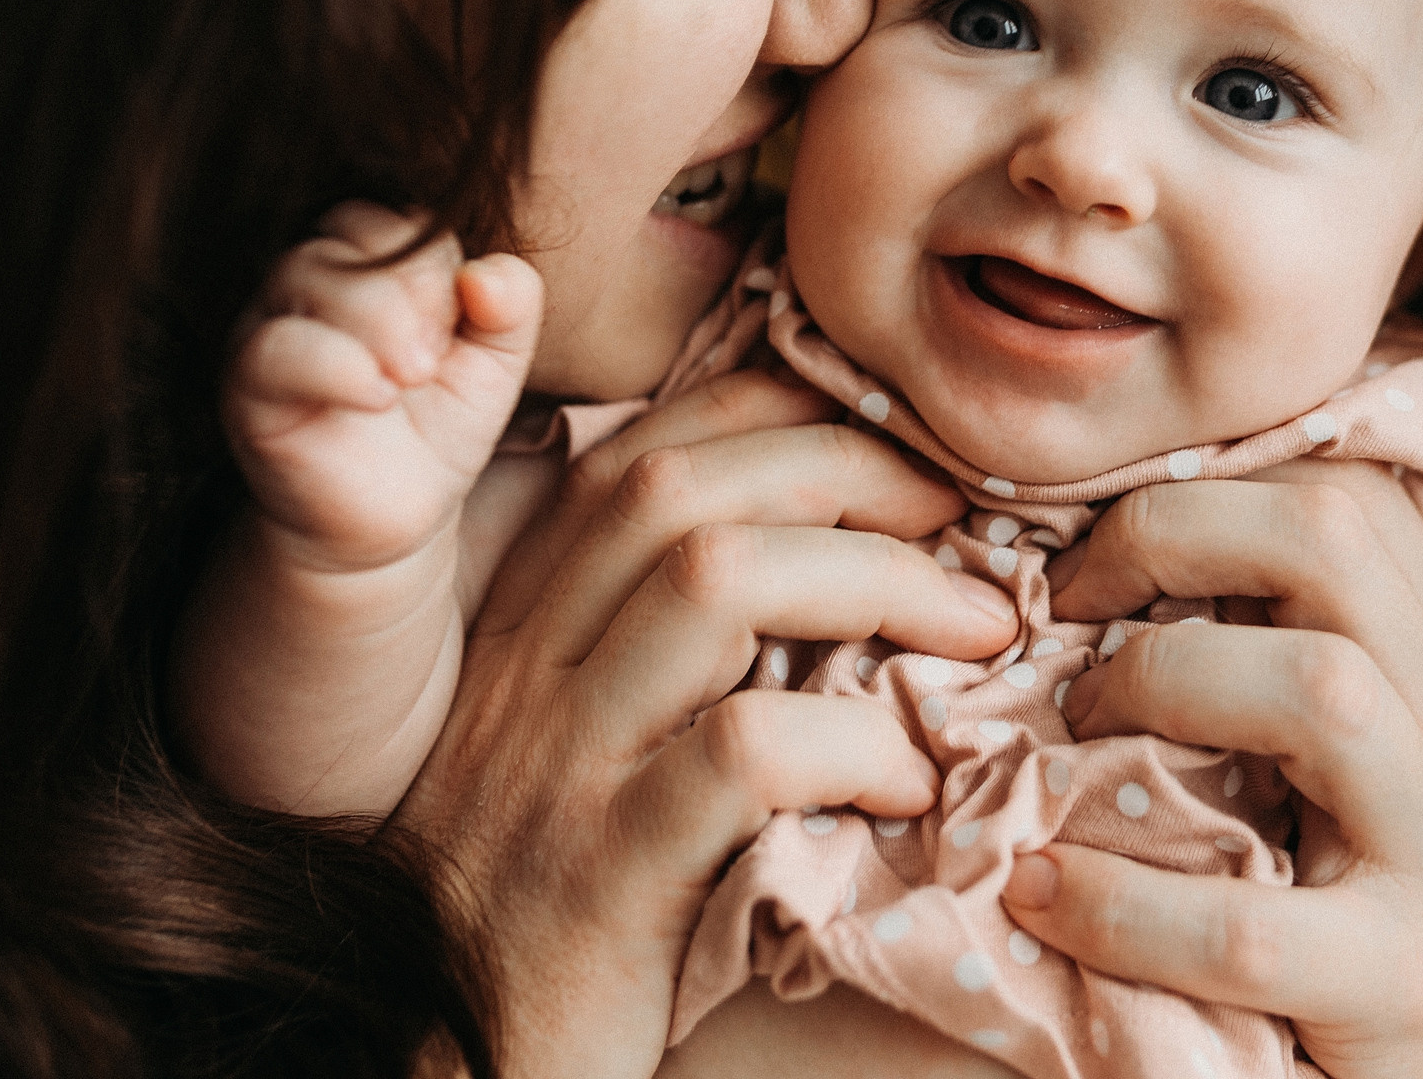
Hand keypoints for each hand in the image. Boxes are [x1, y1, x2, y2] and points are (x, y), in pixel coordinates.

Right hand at [225, 202, 539, 574]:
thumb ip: (512, 306)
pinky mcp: (248, 386)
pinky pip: (276, 347)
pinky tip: (378, 395)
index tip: (461, 328)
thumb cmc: (436, 427)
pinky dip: (335, 364)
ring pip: (307, 272)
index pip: (399, 220)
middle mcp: (309, 280)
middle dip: (411, 289)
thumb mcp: (495, 365)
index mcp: (368, 262)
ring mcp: (270, 326)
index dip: (438, 263)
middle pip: (352, 233)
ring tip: (413, 376)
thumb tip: (489, 273)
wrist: (391, 519)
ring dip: (378, 319)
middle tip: (433, 361)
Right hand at [394, 370, 1021, 1078]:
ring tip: (973, 629)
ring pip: (712, 582)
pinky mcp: (599, 879)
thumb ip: (659, 651)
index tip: (893, 436)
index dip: (779, 410)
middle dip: (847, 468)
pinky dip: (852, 744)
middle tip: (961, 515)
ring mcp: (556, 768)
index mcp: (525, 625)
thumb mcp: (581, 752)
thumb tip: (831, 556)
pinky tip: (911, 783)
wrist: (449, 1074)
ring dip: (874, 579)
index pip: (645, 451)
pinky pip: (738, 757)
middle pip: (683, 488)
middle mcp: (526, 670)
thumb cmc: (546, 907)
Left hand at [1007, 480, 1422, 1078]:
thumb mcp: (1339, 767)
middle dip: (1166, 535)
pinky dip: (1119, 906)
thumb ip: (1259, 662)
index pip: (1336, 491)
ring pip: (1321, 690)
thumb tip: (1081, 574)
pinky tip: (1044, 893)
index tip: (1088, 559)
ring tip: (1066, 736)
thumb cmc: (1365, 915)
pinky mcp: (1402, 987)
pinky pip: (1244, 929)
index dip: (1193, 491)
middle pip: (1330, 536)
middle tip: (1063, 608)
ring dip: (1159, 684)